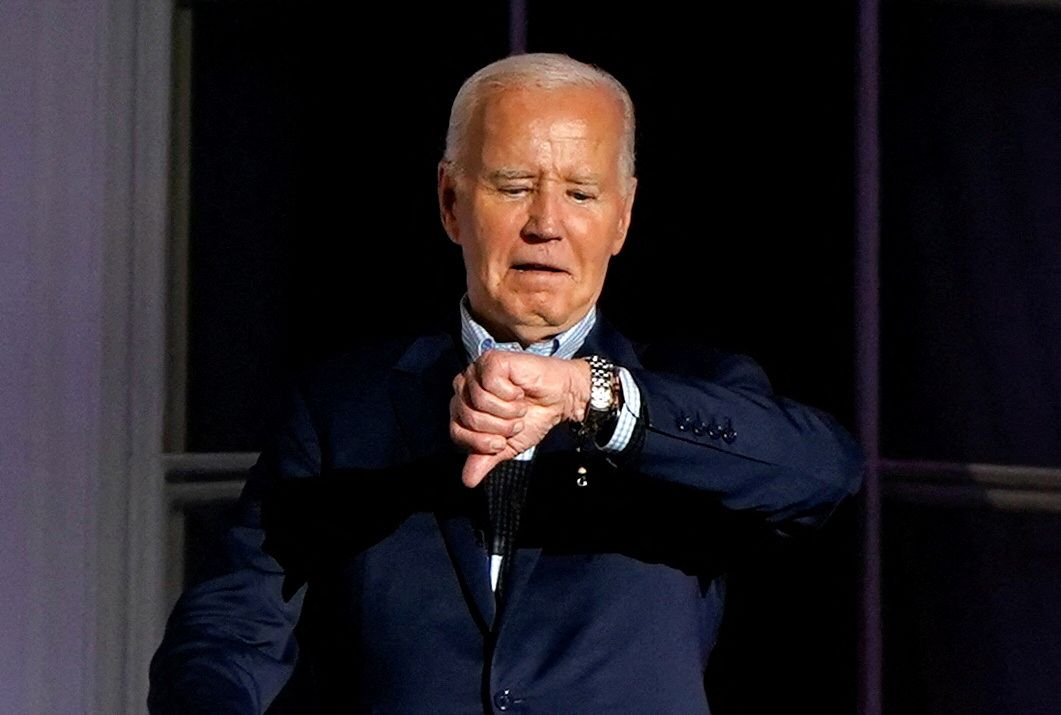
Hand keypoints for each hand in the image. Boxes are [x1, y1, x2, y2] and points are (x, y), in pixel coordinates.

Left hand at [449, 351, 590, 486]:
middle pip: (468, 417)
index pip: (456, 432)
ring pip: (480, 401)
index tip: (502, 441)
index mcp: (463, 408)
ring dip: (507, 411)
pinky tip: (519, 390)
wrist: (561, 401)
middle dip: (498, 427)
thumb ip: (485, 459)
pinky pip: (491, 384)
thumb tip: (467, 481)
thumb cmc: (533, 418)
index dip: (482, 442)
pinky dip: (510, 394)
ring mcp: (476, 372)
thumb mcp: (507, 446)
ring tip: (520, 407)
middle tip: (515, 422)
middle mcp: (464, 388)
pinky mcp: (492, 360)